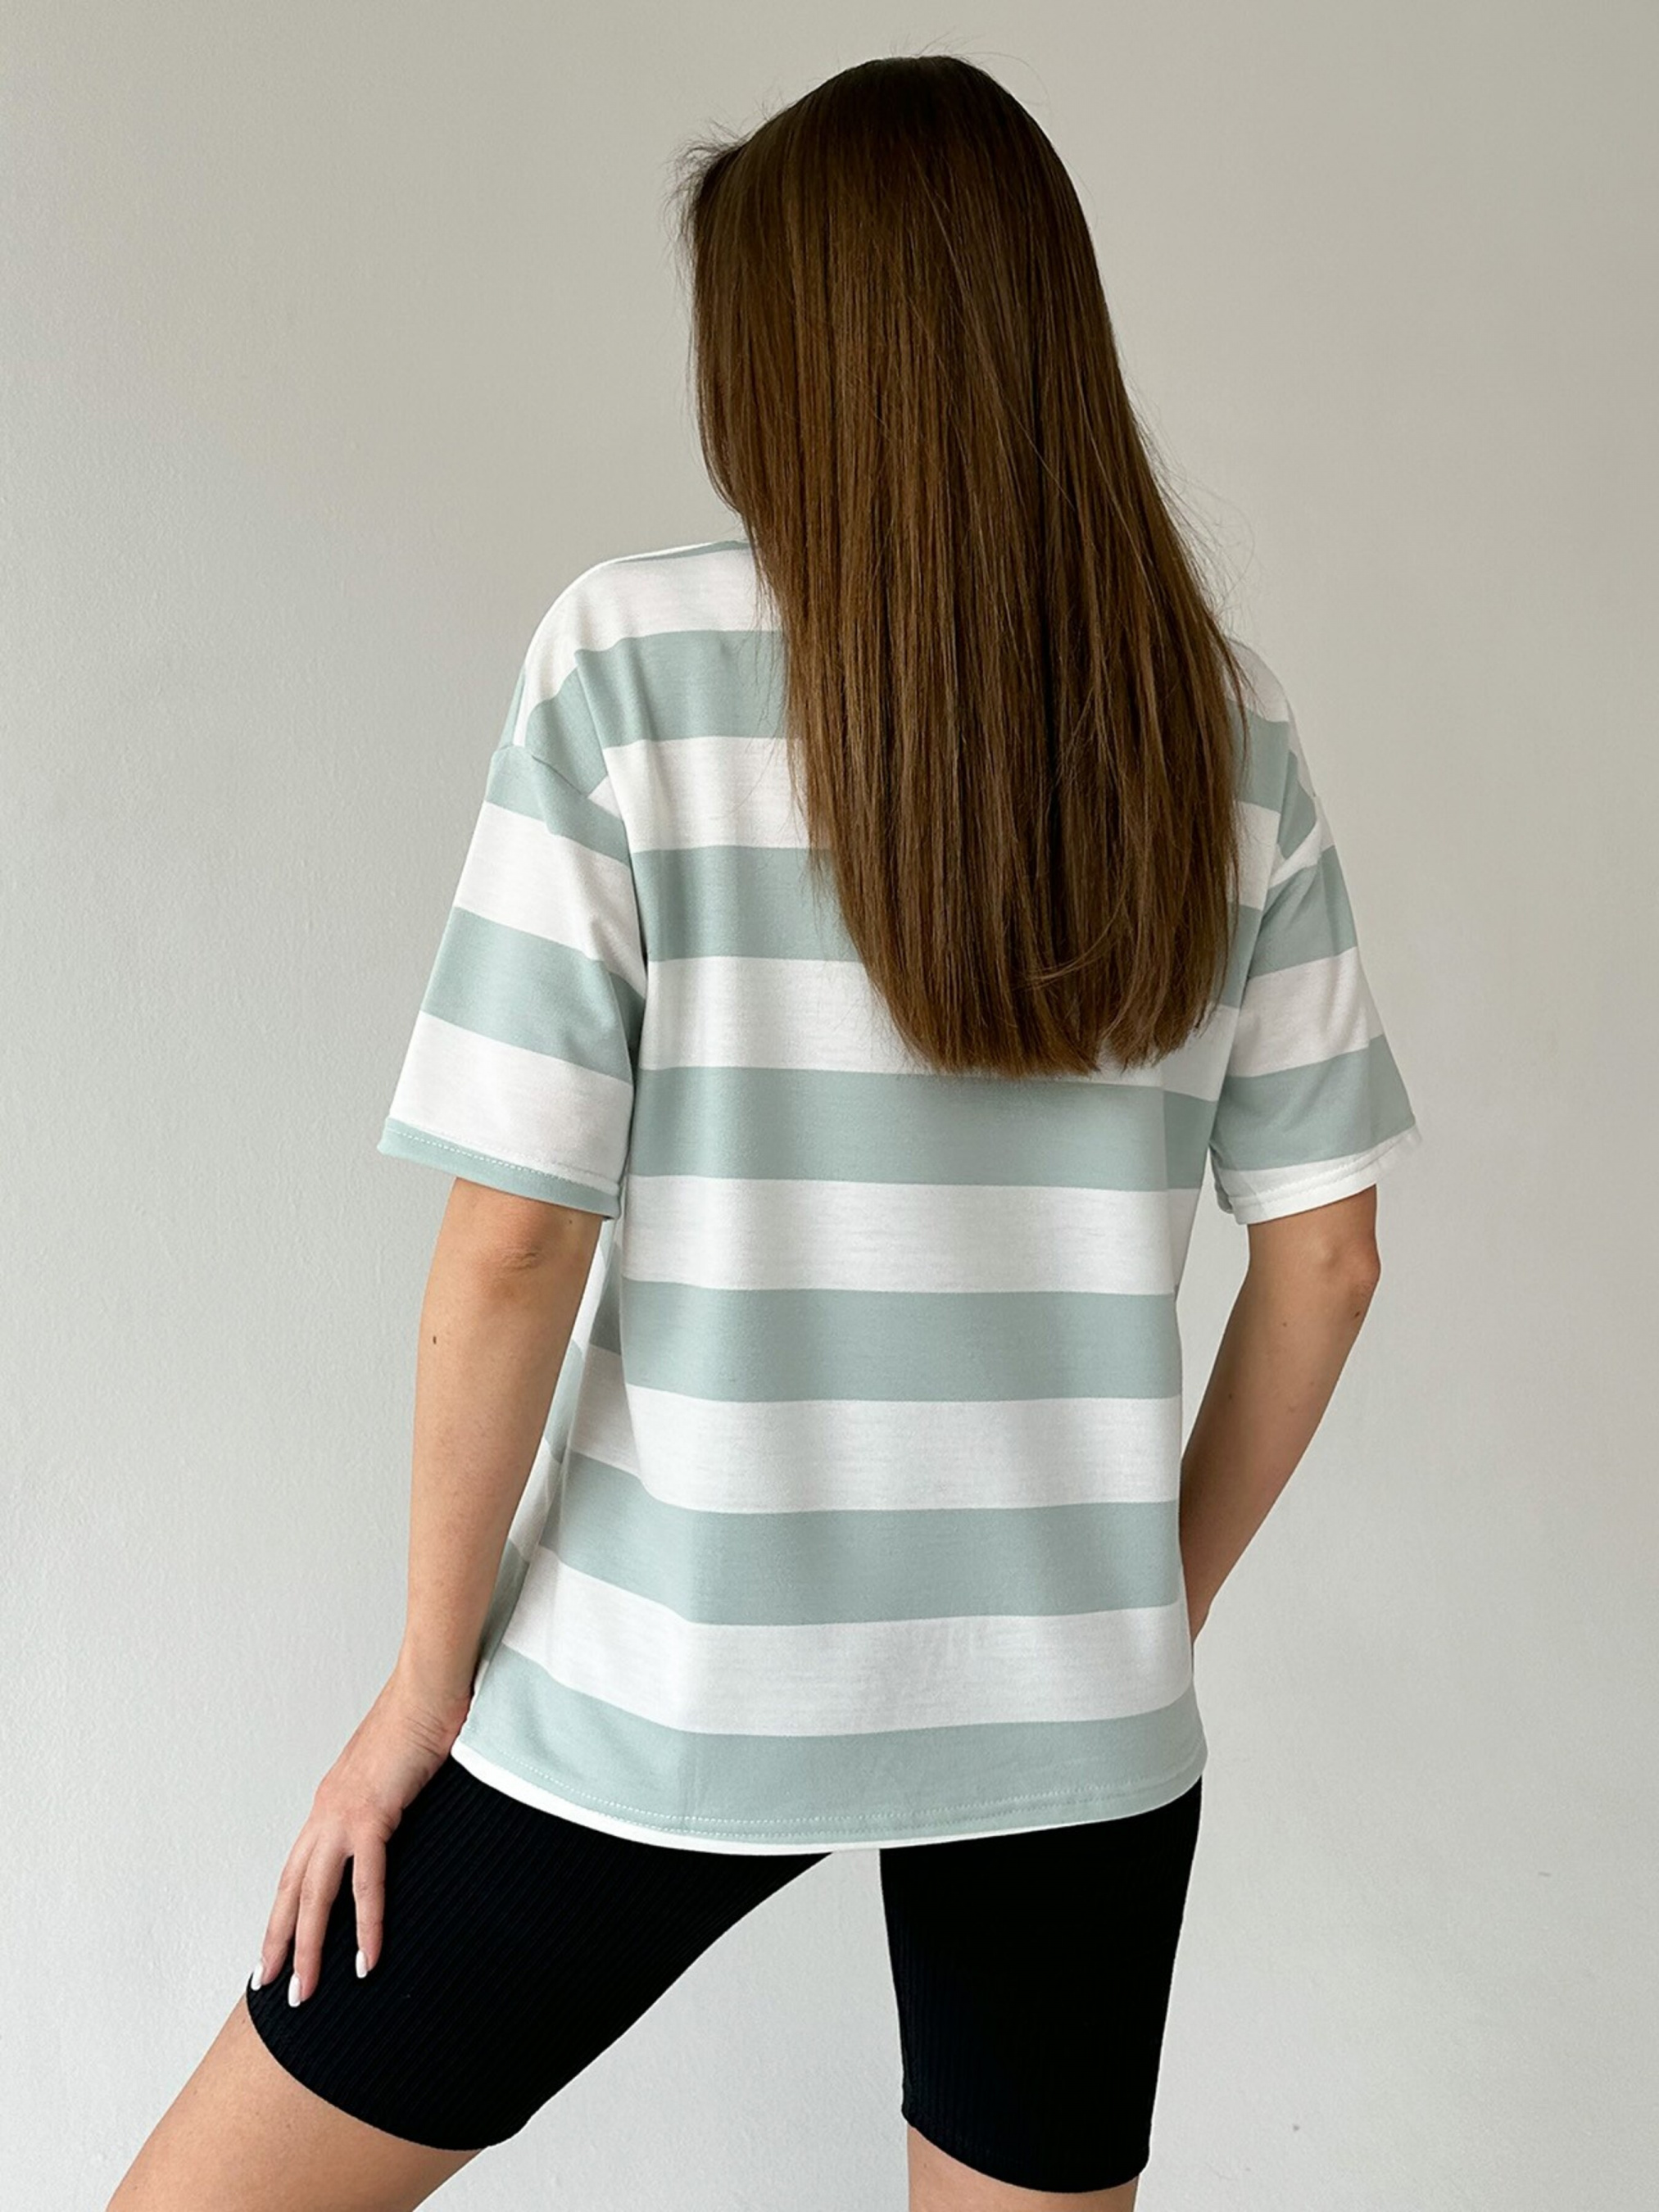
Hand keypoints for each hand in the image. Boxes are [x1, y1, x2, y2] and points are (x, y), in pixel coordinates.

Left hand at [252, 1668, 470, 2004]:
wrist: (428, 1687)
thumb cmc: (419, 1720)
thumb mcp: (393, 1772)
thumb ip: (386, 1799)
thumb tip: (395, 1817)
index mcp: (329, 1804)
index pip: (295, 1870)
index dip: (281, 1912)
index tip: (272, 1950)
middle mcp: (326, 1813)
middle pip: (291, 1891)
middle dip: (278, 1943)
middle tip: (270, 1987)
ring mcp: (344, 1815)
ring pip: (315, 1896)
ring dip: (309, 1948)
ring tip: (306, 1992)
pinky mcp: (372, 1815)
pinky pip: (367, 1882)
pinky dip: (365, 1925)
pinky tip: (365, 1959)